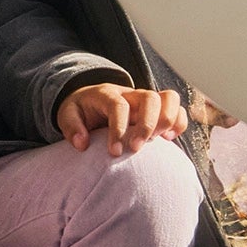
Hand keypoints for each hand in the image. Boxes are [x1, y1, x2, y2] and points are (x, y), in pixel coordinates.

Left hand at [56, 83, 187, 157]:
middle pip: (150, 98)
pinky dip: (178, 123)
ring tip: (156, 142)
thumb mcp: (67, 115)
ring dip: (167, 121)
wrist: (91, 101)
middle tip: (137, 148)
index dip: (118, 129)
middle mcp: (131, 94)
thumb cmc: (81, 111)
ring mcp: (146, 101)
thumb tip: (82, 143)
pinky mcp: (157, 109)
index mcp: (107, 94)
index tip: (114, 152)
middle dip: (147, 125)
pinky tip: (168, 139)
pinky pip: (177, 109)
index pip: (118, 106)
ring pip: (169, 98)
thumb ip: (71, 127)